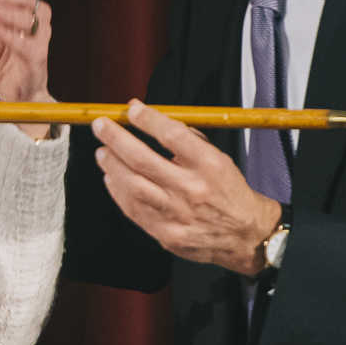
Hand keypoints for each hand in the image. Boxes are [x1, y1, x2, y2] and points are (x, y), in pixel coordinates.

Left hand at [93, 100, 280, 275]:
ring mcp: (177, 215)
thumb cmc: (227, 191)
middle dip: (116, 139)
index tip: (131, 109)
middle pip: (144, 159)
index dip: (147, 120)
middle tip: (101, 126)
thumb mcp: (217, 157)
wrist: (245, 235)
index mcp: (209, 165)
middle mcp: (192, 190)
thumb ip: (185, 137)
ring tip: (102, 152)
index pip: (172, 136)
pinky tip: (111, 177)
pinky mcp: (166, 235)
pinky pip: (133, 209)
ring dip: (111, 165)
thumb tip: (148, 117)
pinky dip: (118, 191)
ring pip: (133, 186)